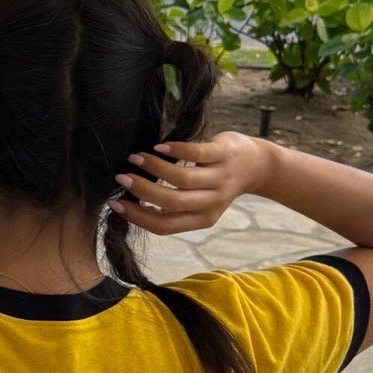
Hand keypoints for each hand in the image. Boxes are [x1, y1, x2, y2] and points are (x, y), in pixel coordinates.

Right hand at [111, 133, 270, 234]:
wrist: (257, 166)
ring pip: (182, 179)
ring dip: (154, 168)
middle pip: (172, 203)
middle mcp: (212, 202)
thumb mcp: (199, 202)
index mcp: (202, 219)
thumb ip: (173, 206)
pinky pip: (196, 153)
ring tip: (135, 158)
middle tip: (121, 177)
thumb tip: (132, 202)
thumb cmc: (217, 183)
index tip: (115, 203)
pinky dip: (174, 150)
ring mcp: (220, 178)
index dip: (137, 216)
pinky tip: (158, 146)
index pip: (164, 226)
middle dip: (142, 191)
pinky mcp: (224, 154)